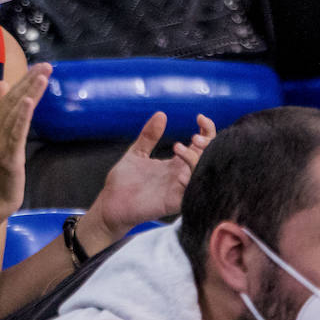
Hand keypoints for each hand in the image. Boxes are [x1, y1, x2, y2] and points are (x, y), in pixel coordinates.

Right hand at [0, 63, 51, 220]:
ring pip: (16, 112)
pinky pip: (15, 133)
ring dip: (28, 93)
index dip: (25, 79)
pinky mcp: (7, 155)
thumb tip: (2, 84)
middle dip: (30, 81)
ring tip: (42, 76)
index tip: (41, 65)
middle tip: (47, 65)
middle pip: (13, 100)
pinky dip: (22, 116)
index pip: (10, 95)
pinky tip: (28, 101)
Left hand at [83, 113, 215, 249]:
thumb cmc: (123, 182)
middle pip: (209, 157)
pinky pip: (191, 192)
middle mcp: (181, 176)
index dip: (207, 131)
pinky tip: (181, 170)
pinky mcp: (173, 203)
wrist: (109, 204)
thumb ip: (149, 136)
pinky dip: (191, 180)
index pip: (202, 146)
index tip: (199, 117)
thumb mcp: (137, 152)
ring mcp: (179, 189)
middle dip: (208, 144)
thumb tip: (161, 114)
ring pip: (202, 173)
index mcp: (175, 164)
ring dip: (196, 159)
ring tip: (179, 148)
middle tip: (195, 136)